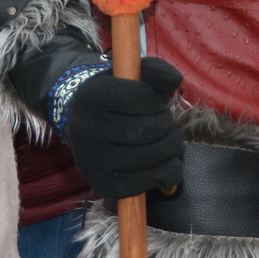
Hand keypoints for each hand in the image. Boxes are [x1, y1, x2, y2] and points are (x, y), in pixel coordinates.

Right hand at [62, 57, 184, 200]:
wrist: (83, 128)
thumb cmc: (113, 99)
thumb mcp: (126, 76)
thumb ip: (154, 70)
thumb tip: (175, 80)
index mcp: (91, 97)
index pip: (143, 97)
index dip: (158, 98)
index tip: (153, 100)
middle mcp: (86, 131)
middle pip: (150, 128)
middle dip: (166, 122)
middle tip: (162, 120)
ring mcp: (94, 163)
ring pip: (155, 155)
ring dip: (173, 144)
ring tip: (168, 137)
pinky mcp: (106, 187)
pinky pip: (154, 180)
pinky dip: (171, 169)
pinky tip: (165, 159)